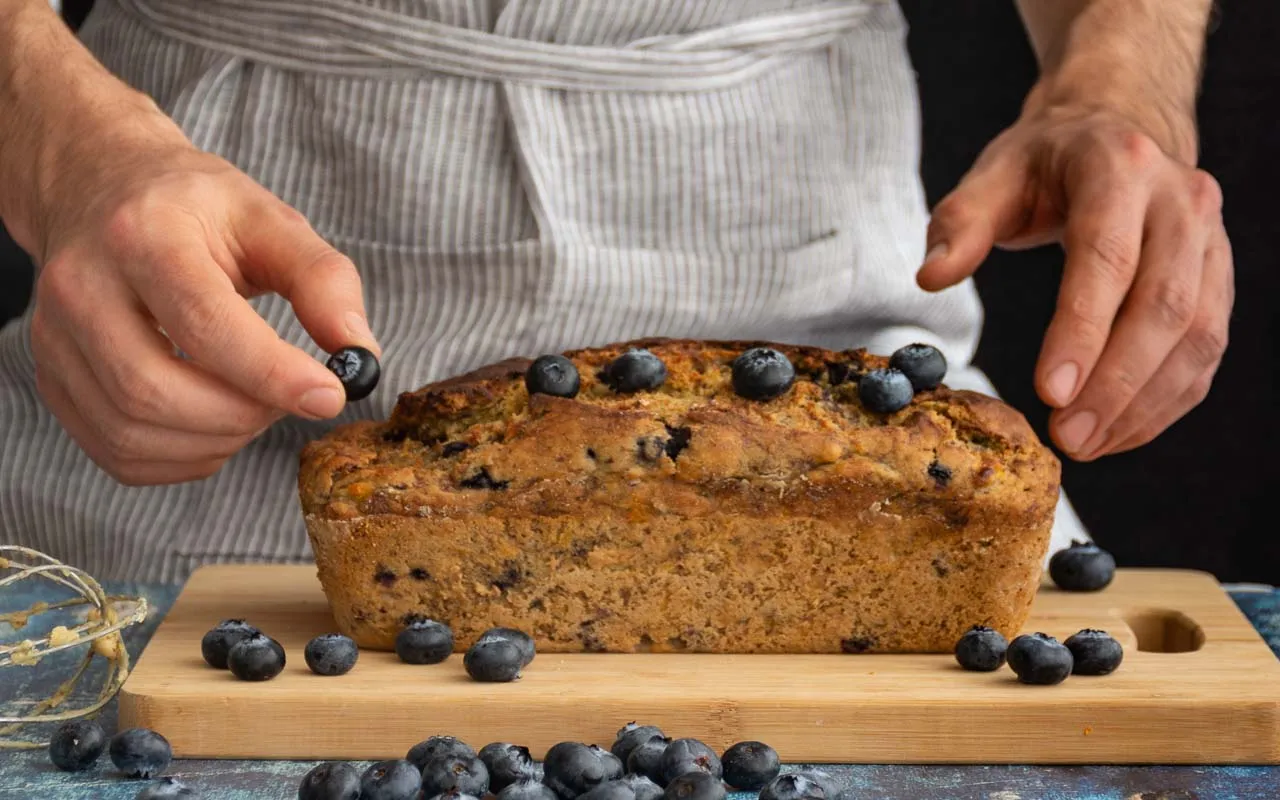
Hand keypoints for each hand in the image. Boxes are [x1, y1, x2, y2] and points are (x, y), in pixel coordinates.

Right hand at [28, 137, 379, 485]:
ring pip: (132, 433)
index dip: (271, 373)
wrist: (101, 188)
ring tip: (255, 406)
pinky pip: (119, 455)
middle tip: (289, 397)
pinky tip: (216, 425)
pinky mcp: (54, 380)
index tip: (328, 395)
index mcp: (143, 235)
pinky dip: (183, 459)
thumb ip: (322, 279)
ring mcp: (56, 339)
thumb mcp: (268, 218)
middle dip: (242, 415)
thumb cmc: (193, 208)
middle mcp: (83, 287)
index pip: (204, 323)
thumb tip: (359, 351)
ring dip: (216, 442)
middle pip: (154, 390)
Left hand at [916, 106, 1233, 460]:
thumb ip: (960, 225)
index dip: (1082, 330)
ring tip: (1087, 444)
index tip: (1050, 390)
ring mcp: (1211, 239)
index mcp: (1119, 168)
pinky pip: (1207, 349)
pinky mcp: (1219, 276)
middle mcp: (1180, 201)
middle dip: (1115, 383)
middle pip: (1163, 305)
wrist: (1116, 127)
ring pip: (1198, 335)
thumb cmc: (1046, 160)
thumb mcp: (992, 173)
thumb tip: (931, 278)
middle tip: (1067, 436)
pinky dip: (1166, 400)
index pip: (1106, 258)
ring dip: (1144, 402)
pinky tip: (1119, 431)